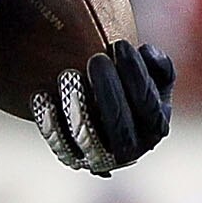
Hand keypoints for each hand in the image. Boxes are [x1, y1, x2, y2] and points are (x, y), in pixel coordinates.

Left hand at [37, 39, 175, 174]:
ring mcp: (100, 157)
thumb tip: (147, 52)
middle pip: (120, 125)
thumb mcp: (154, 77)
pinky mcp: (72, 158)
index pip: (147, 104)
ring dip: (79, 109)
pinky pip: (59, 145)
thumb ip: (159, 64)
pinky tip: (42, 95)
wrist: (104, 113)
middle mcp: (131, 149)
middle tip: (96, 58)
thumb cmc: (131, 88)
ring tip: (69, 75)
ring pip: (89, 140)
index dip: (136, 74)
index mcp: (155, 127)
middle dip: (108, 91)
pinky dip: (50, 123)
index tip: (120, 44)